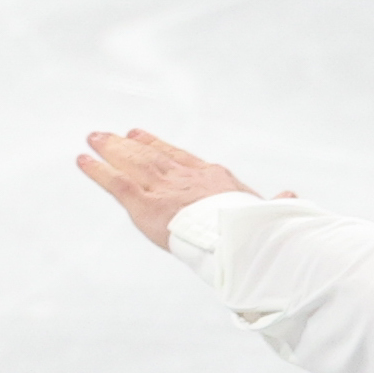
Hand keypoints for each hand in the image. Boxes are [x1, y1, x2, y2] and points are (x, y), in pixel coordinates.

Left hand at [78, 127, 269, 248]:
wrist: (242, 239)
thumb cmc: (257, 231)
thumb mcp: (268, 213)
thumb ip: (274, 203)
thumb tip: (290, 196)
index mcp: (214, 179)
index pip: (181, 158)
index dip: (160, 146)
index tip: (144, 136)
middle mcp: (185, 179)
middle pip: (152, 156)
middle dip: (129, 144)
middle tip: (110, 134)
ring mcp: (165, 190)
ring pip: (132, 163)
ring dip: (111, 149)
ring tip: (94, 137)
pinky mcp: (147, 206)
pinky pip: (117, 184)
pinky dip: (98, 171)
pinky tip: (83, 160)